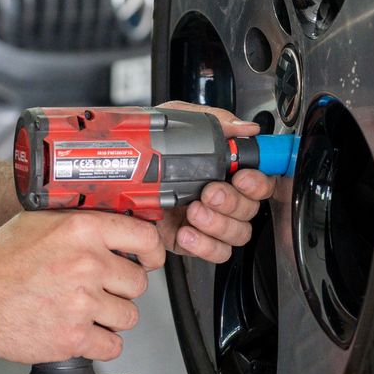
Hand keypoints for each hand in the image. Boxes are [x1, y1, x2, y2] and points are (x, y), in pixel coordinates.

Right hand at [0, 210, 164, 363]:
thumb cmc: (0, 260)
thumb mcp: (42, 222)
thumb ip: (82, 224)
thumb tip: (115, 230)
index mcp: (84, 230)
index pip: (145, 239)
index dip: (152, 253)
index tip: (149, 260)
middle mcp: (88, 265)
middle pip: (139, 282)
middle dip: (123, 287)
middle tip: (103, 288)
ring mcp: (83, 304)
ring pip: (129, 316)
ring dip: (113, 316)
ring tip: (89, 310)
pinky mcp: (74, 338)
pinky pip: (113, 345)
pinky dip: (102, 342)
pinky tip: (85, 331)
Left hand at [152, 100, 271, 262]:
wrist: (114, 169)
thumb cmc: (148, 143)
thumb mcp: (178, 121)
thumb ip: (215, 121)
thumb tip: (246, 127)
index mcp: (223, 169)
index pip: (259, 180)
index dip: (257, 182)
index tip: (242, 176)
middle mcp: (220, 196)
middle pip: (250, 209)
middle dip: (232, 202)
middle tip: (210, 191)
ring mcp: (207, 220)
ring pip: (238, 233)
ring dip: (220, 224)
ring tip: (195, 211)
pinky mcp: (189, 240)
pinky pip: (215, 253)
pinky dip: (205, 245)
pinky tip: (187, 231)